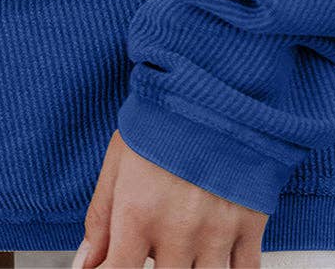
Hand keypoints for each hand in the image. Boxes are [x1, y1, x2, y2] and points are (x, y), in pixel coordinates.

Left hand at [74, 129, 268, 268]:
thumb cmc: (163, 118)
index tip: (112, 267)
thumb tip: (85, 264)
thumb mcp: (119, 160)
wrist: (214, 84)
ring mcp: (216, 230)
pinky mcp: (250, 222)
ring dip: (192, 268)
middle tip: (154, 246)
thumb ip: (101, 217)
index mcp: (138, 212)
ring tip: (183, 247)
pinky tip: (216, 258)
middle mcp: (177, 229)